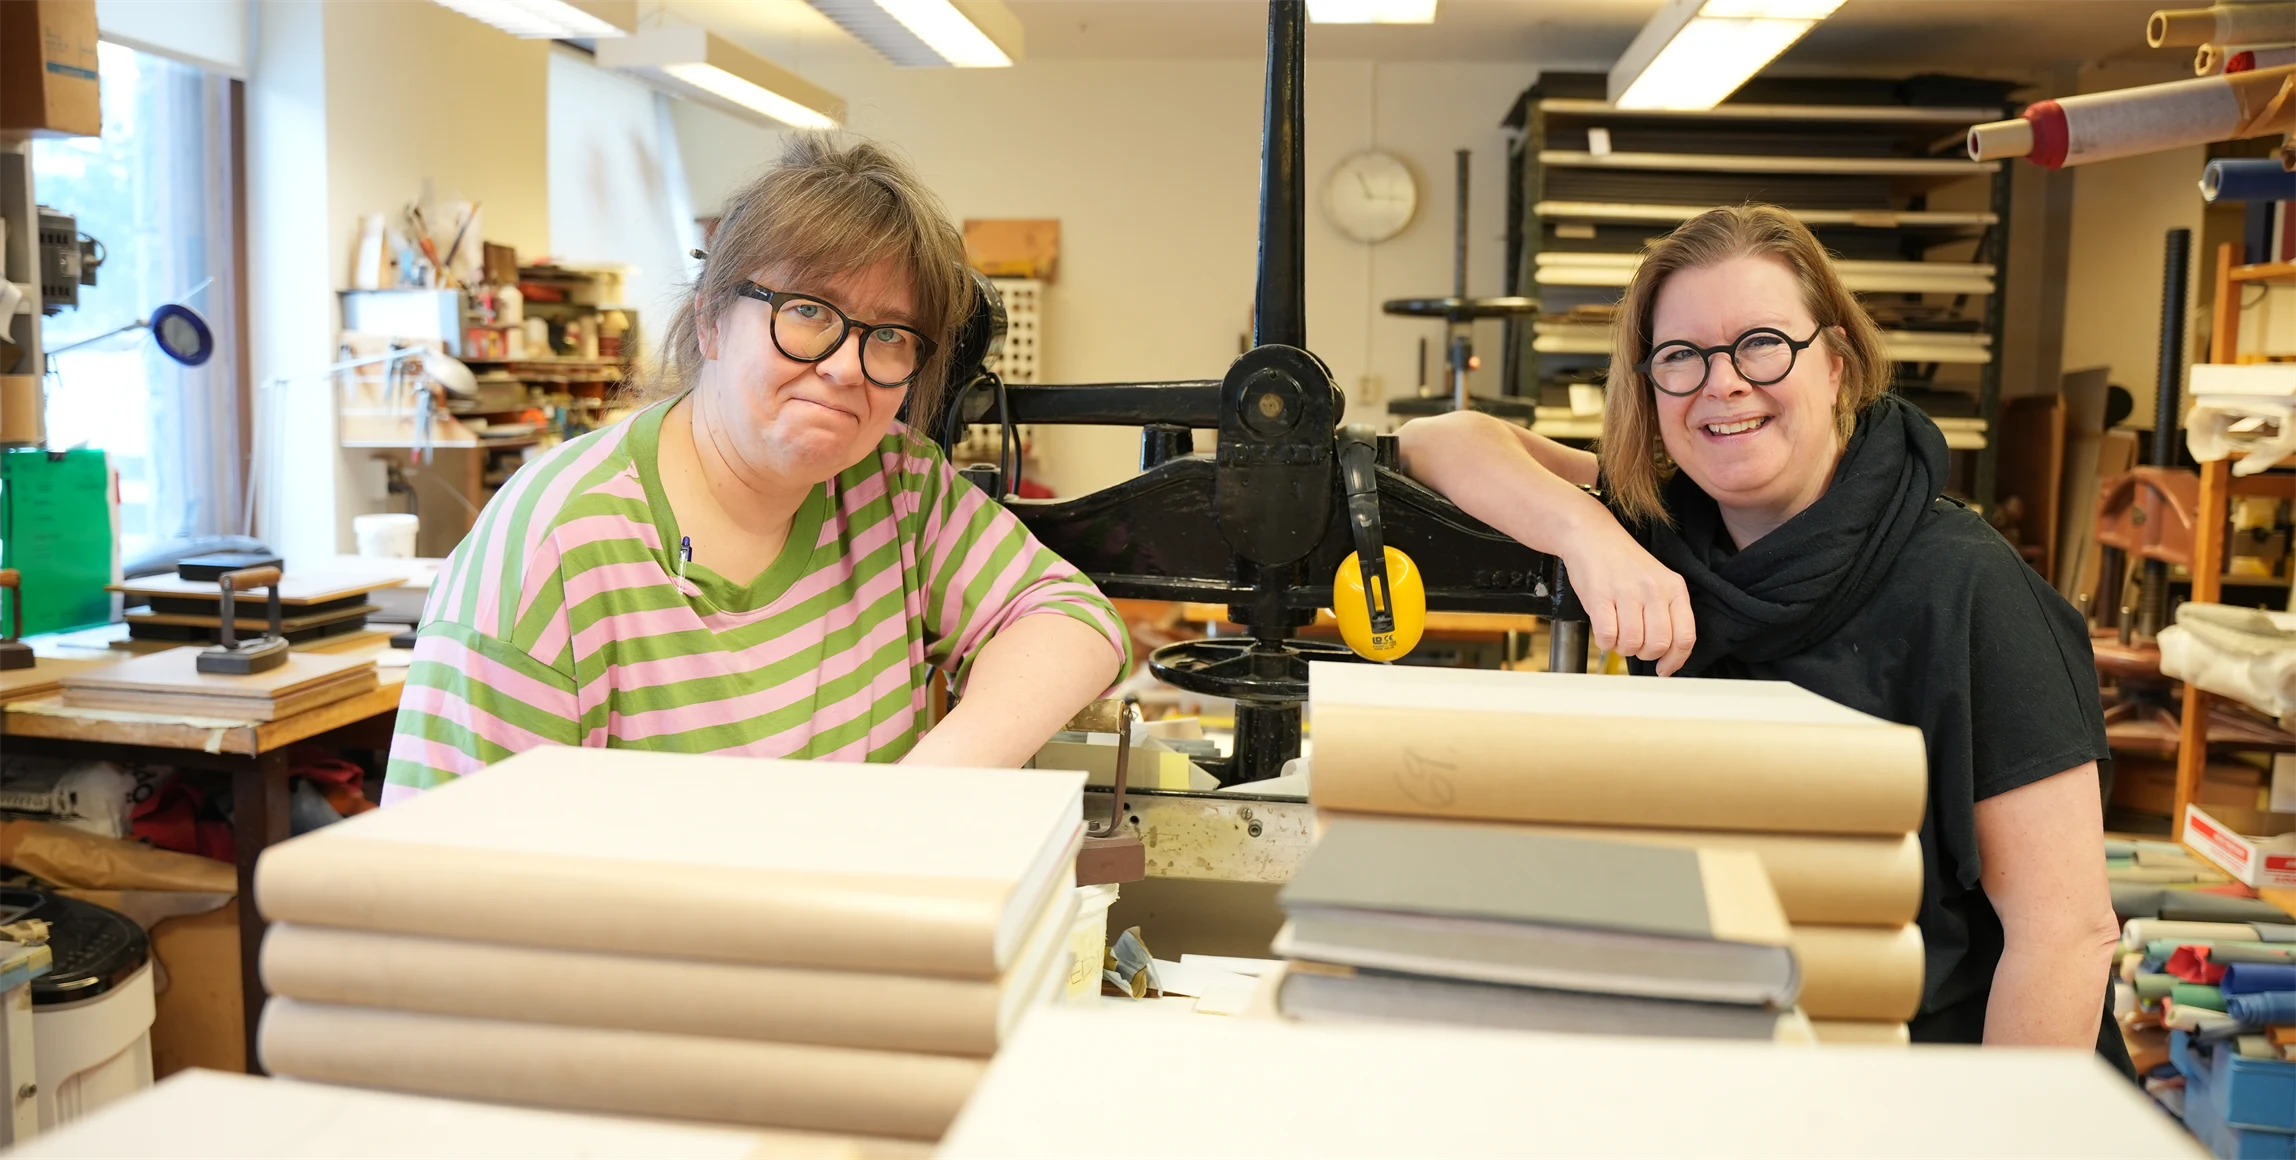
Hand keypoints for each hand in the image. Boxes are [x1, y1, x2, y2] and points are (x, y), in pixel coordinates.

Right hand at [1562, 520, 1695, 675]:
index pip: (1685, 636)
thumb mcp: (1656, 582)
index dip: (1675, 661)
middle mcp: (1654, 590)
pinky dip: (1604, 643)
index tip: (1664, 669)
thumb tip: (1668, 655)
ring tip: (1617, 634)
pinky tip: (1604, 631)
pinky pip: (1607, 637)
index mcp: (1674, 587)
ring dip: (1622, 648)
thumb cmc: (1623, 564)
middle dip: (1644, 654)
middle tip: (1634, 645)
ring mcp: (1627, 592)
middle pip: (1658, 644)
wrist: (1592, 536)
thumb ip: (1666, 613)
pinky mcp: (1600, 596)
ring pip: (1632, 644)